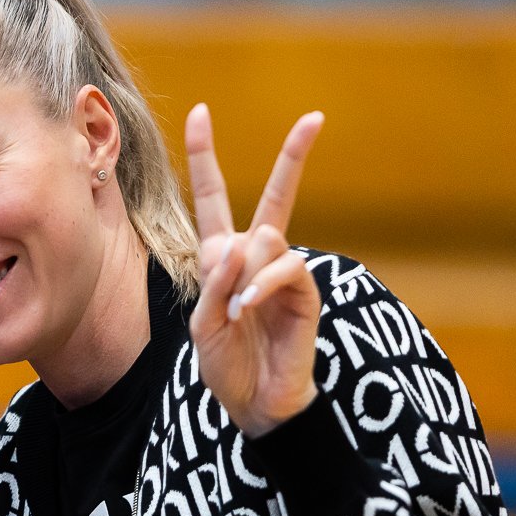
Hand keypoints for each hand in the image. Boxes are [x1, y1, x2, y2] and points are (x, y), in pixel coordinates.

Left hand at [186, 104, 325, 438]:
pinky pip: (285, 268)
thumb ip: (216, 282)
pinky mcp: (306, 292)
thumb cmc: (226, 365)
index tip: (200, 112)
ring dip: (244, 276)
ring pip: (267, 239)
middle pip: (279, 194)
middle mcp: (257, 256)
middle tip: (316, 118)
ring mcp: (285, 272)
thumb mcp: (204, 324)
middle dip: (295, 156)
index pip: (213, 198)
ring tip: (238, 312)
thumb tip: (247, 242)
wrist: (256, 404)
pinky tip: (250, 308)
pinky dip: (262, 286)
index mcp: (223, 256)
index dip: (203, 156)